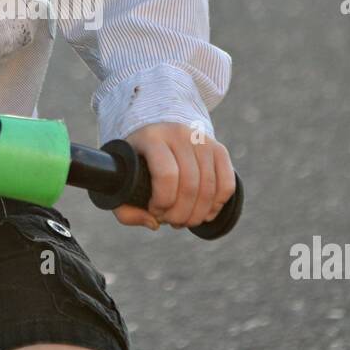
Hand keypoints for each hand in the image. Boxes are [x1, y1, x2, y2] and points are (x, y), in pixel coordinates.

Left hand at [112, 121, 234, 230]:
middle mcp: (179, 134)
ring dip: (197, 214)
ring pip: (209, 188)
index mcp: (152, 138)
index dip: (163, 202)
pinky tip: (205, 213)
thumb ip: (126, 209)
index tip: (154, 211)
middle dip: (180, 214)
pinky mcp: (218, 148)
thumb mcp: (122, 179)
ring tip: (185, 220)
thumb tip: (154, 223)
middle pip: (190, 185)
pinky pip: (227, 183)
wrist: (156, 126)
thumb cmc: (136, 160)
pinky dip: (217, 205)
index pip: (166, 175)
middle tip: (171, 221)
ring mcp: (202, 140)